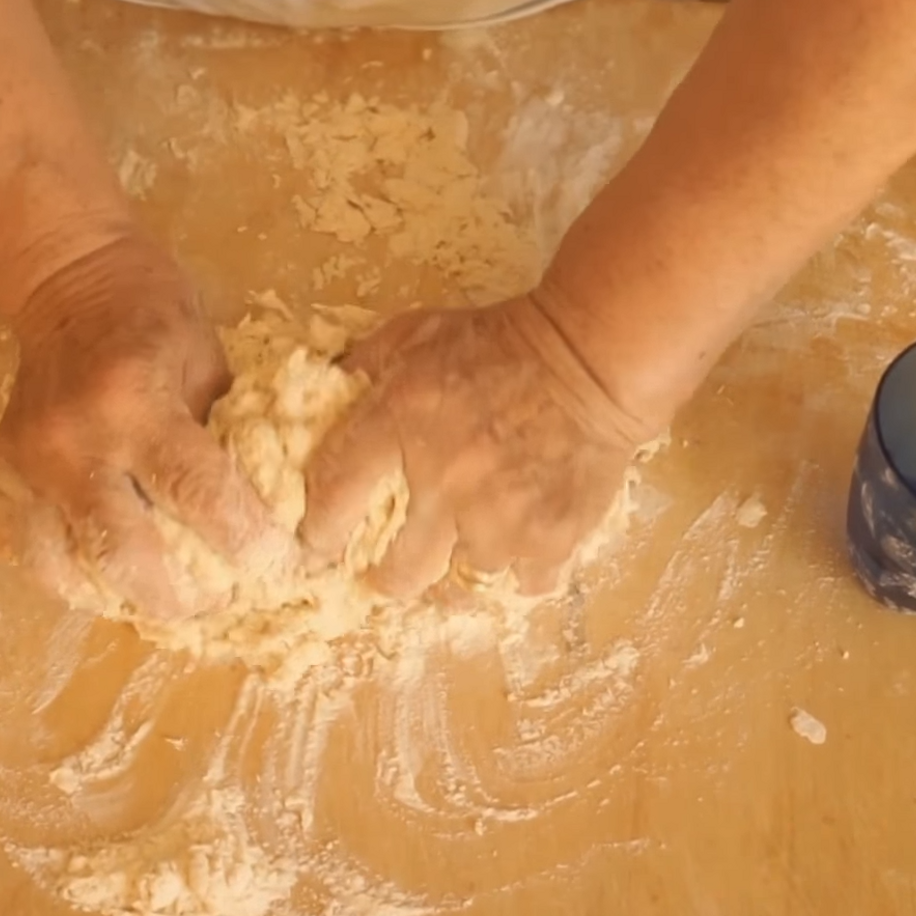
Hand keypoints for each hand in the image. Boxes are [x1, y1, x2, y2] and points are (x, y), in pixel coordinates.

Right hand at [0, 235, 287, 619]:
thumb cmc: (154, 314)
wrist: (68, 279)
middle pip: (127, 558)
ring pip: (70, 570)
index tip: (280, 568)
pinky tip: (109, 576)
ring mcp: (28, 464)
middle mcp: (74, 442)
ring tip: (168, 595)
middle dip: (183, 598)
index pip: (200, 497)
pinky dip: (72, 577)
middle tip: (220, 601)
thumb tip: (268, 514)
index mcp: (137, 402)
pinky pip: (29, 554)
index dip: (247, 545)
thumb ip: (227, 440)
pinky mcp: (0, 473)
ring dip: (126, 598)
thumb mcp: (211, 364)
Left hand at [300, 294, 662, 597]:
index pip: (335, 496)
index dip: (320, 532)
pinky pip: (523, 582)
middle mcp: (443, 485)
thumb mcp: (420, 332)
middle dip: (387, 577)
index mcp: (400, 424)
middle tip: (392, 569)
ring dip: (465, 558)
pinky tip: (523, 540)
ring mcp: (499, 521)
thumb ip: (367, 363)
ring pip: (462, 578)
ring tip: (476, 533)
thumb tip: (329, 391)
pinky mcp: (550, 539)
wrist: (596, 356)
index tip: (319, 545)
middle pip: (397, 573)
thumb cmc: (504, 340)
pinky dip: (522, 567)